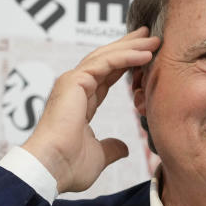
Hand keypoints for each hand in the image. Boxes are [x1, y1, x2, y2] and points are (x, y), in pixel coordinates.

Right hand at [22, 27, 159, 192]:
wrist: (51, 169)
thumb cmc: (68, 166)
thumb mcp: (99, 155)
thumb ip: (111, 148)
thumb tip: (124, 148)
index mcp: (81, 101)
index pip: (107, 74)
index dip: (126, 62)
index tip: (145, 53)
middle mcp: (75, 87)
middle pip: (107, 59)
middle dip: (129, 45)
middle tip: (150, 35)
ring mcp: (73, 82)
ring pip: (107, 56)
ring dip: (132, 47)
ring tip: (154, 40)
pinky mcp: (74, 81)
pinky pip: (106, 63)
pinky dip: (127, 56)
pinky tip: (146, 54)